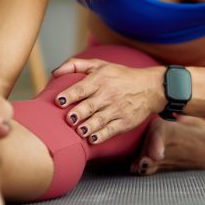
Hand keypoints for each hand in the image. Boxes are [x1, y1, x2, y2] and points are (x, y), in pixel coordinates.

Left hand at [51, 59, 165, 144]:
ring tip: (79, 130)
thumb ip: (76, 65)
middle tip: (69, 119)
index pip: (82, 88)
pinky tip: (92, 138)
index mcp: (100, 79)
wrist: (150, 88)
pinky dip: (101, 136)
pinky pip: (110, 131)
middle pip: (89, 106)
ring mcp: (117, 109)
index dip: (69, 95)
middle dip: (77, 113)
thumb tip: (54, 73)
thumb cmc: (120, 76)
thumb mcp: (101, 65)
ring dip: (87, 127)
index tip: (59, 101)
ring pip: (98, 121)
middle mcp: (108, 95)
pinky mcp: (125, 122)